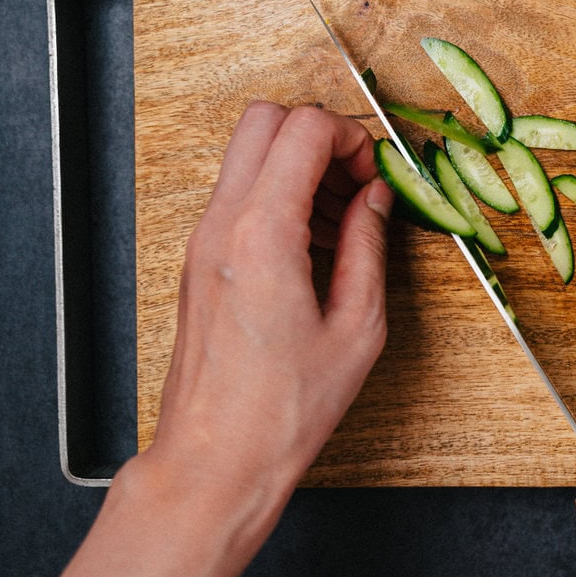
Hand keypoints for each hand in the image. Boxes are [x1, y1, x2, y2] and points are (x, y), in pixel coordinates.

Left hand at [50, 102, 392, 576]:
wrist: (216, 457)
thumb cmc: (282, 408)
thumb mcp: (356, 326)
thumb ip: (367, 246)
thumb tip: (376, 199)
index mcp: (263, 234)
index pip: (304, 129)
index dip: (352, 138)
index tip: (375, 175)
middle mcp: (222, 225)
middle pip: (265, 119)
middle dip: (319, 136)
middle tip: (355, 182)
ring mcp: (203, 239)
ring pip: (248, 152)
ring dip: (298, 164)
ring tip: (339, 219)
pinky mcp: (199, 258)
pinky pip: (238, 193)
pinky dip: (277, 194)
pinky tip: (312, 244)